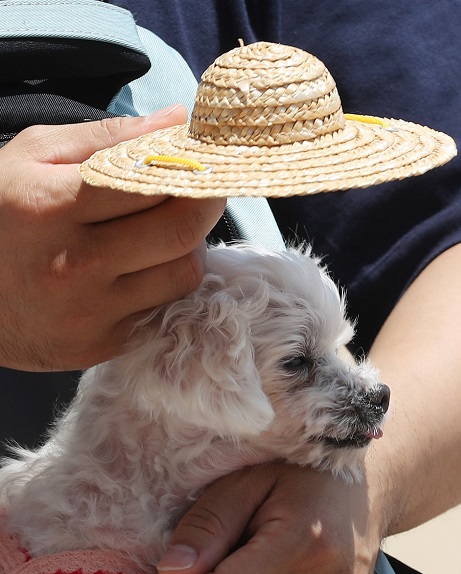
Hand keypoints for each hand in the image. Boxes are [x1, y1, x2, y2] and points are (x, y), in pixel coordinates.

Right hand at [0, 107, 224, 370]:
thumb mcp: (33, 157)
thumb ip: (107, 137)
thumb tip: (177, 121)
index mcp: (53, 206)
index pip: (155, 183)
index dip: (193, 169)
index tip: (206, 161)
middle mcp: (76, 265)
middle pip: (180, 232)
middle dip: (206, 205)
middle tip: (204, 192)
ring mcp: (91, 312)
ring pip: (183, 275)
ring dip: (189, 247)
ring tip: (168, 231)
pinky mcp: (100, 345)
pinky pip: (163, 309)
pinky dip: (167, 284)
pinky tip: (146, 268)